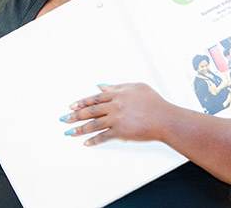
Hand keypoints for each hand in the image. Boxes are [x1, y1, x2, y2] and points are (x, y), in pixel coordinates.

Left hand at [60, 83, 174, 145]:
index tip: (71, 106)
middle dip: (75, 116)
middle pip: (90, 111)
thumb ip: (117, 87)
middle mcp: (115, 106)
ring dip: (80, 129)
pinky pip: (104, 136)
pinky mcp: (121, 132)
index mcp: (118, 94)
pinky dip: (94, 140)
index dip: (81, 102)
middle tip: (64, 119)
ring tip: (70, 132)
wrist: (166, 119)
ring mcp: (117, 119)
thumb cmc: (155, 103)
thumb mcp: (137, 87)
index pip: (94, 98)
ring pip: (94, 124)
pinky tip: (86, 142)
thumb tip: (101, 87)